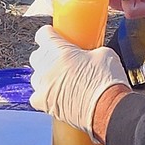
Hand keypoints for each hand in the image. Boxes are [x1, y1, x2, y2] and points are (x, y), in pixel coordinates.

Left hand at [28, 25, 127, 139]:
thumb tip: (88, 55)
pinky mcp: (44, 104)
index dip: (50, 34)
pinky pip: (36, 96)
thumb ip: (89, 50)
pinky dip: (44, 95)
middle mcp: (46, 66)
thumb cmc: (106, 82)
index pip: (43, 34)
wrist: (108, 110)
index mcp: (58, 50)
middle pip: (37, 55)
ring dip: (46, 76)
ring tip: (61, 79)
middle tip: (63, 59)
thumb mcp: (104, 54)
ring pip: (36, 76)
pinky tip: (55, 96)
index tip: (55, 36)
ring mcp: (43, 86)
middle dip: (47, 56)